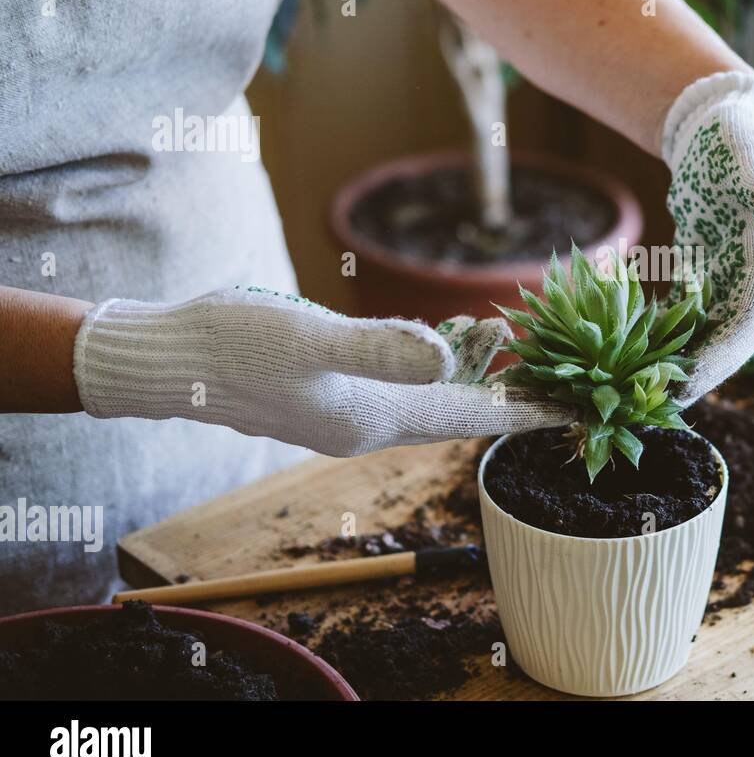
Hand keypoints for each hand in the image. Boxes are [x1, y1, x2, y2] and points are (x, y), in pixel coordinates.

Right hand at [74, 286, 571, 456]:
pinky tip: (455, 334)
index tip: (578, 411)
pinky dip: (439, 359)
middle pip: (463, 412)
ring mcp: (351, 408)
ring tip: (518, 335)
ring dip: (478, 370)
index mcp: (374, 418)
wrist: (172, 358)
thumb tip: (449, 352)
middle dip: (515, 395)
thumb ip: (381, 348)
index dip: (527, 411)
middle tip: (568, 377)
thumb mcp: (311, 339)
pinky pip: (406, 380)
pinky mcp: (334, 389)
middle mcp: (370, 423)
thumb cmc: (235, 344)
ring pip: (436, 394)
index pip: (472, 417)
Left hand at [661, 71, 753, 402]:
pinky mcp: (708, 273)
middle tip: (651, 405)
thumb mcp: (753, 165)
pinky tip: (631, 354)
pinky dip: (665, 334)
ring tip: (636, 389)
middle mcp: (753, 280)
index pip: (747, 327)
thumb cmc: (736, 144)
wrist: (726, 126)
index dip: (718, 360)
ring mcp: (731, 278)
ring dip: (677, 360)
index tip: (683, 388)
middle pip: (725, 342)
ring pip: (705, 333)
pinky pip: (688, 314)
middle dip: (693, 374)